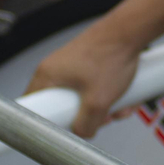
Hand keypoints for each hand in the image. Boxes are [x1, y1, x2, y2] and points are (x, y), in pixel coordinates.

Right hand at [24, 25, 141, 137]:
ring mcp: (71, 66)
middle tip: (102, 117)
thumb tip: (82, 133)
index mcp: (46, 76)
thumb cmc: (110, 58)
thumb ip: (86, 125)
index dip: (48, 124)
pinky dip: (108, 95)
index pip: (33, 108)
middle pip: (62, 106)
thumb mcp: (97, 102)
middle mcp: (54, 69)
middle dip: (86, 117)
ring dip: (102, 108)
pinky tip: (125, 97)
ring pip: (81, 99)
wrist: (130, 31)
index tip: (62, 132)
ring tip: (120, 106)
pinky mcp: (86, 64)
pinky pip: (93, 88)